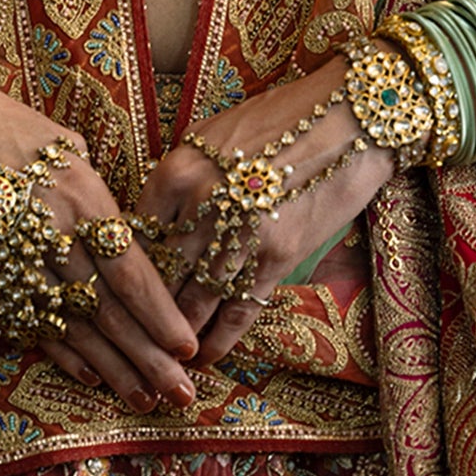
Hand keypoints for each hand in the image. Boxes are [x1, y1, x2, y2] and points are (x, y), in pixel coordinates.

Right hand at [0, 58, 199, 412]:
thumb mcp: (51, 138)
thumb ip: (84, 173)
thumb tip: (102, 201)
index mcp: (84, 193)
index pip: (133, 268)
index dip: (161, 313)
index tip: (188, 345)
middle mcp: (58, 232)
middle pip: (112, 308)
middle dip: (150, 355)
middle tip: (182, 394)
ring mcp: (19, 259)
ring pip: (75, 324)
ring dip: (112, 366)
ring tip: (145, 398)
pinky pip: (31, 322)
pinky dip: (61, 352)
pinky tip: (89, 377)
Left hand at [133, 57, 396, 367]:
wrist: (350, 117)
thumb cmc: (282, 118)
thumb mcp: (215, 136)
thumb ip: (183, 178)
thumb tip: (158, 221)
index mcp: (176, 171)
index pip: (136, 236)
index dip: (129, 269)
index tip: (126, 290)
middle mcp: (200, 207)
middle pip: (159, 275)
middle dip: (147, 311)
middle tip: (136, 336)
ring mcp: (238, 236)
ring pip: (193, 302)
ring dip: (177, 335)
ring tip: (165, 359)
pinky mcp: (277, 258)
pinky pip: (236, 311)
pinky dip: (217, 341)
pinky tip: (204, 357)